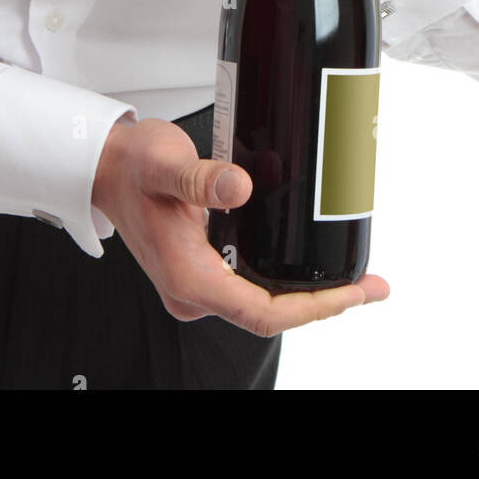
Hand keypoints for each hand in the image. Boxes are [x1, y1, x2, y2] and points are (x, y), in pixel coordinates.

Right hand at [92, 117, 389, 336]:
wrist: (107, 166)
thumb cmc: (132, 167)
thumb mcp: (166, 164)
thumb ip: (202, 177)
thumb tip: (241, 187)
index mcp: (187, 276)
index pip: (261, 313)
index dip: (314, 308)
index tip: (352, 294)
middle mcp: (192, 290)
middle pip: (269, 314)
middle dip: (323, 304)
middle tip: (370, 286)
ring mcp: (197, 283)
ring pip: (262, 303)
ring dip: (308, 294)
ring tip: (352, 279)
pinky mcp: (203, 269)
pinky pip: (252, 286)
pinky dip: (286, 280)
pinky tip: (310, 264)